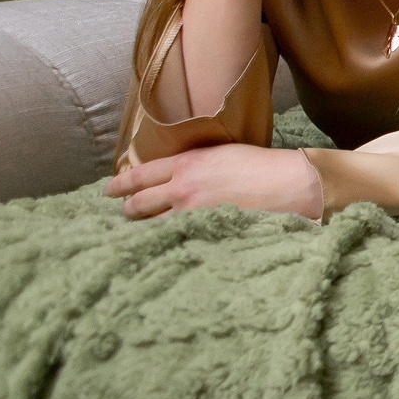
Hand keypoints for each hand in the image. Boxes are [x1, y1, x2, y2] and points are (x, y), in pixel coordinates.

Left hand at [106, 145, 323, 219]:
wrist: (289, 184)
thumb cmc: (262, 166)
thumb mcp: (222, 154)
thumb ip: (194, 165)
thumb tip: (176, 176)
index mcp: (186, 163)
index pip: (139, 175)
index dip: (119, 185)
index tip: (108, 191)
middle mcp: (181, 187)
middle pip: (137, 203)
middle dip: (127, 209)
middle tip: (125, 213)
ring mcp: (191, 213)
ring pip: (151, 225)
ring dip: (143, 229)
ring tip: (141, 233)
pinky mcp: (203, 232)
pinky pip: (173, 238)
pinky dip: (165, 240)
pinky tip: (164, 245)